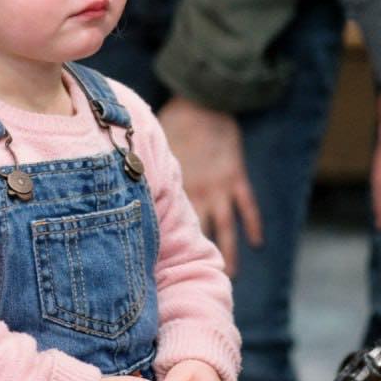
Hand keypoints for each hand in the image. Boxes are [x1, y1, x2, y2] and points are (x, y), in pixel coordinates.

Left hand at [158, 96, 261, 275]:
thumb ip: (148, 169)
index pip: (171, 221)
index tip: (159, 268)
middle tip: (195, 281)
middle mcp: (197, 190)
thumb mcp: (156, 148)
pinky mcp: (236, 175)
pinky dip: (253, 223)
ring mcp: (219, 185)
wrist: (202, 100)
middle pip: (197, 230)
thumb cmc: (174, 122)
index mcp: (177, 185)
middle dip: (195, 255)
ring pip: (225, 225)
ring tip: (231, 274)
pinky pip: (247, 204)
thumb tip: (122, 182)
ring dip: (229, 250)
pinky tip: (258, 241)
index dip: (164, 244)